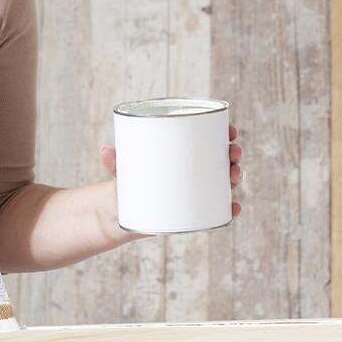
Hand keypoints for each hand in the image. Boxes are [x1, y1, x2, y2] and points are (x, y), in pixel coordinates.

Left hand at [100, 123, 243, 219]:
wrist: (123, 211)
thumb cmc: (126, 180)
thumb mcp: (122, 169)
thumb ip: (115, 161)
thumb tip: (105, 151)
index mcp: (185, 151)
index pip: (212, 137)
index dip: (227, 131)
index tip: (231, 129)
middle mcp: (196, 169)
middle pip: (224, 157)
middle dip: (234, 153)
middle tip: (232, 154)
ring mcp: (197, 190)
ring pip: (224, 181)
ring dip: (235, 177)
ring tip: (233, 177)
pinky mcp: (195, 211)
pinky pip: (217, 210)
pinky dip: (228, 210)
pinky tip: (233, 210)